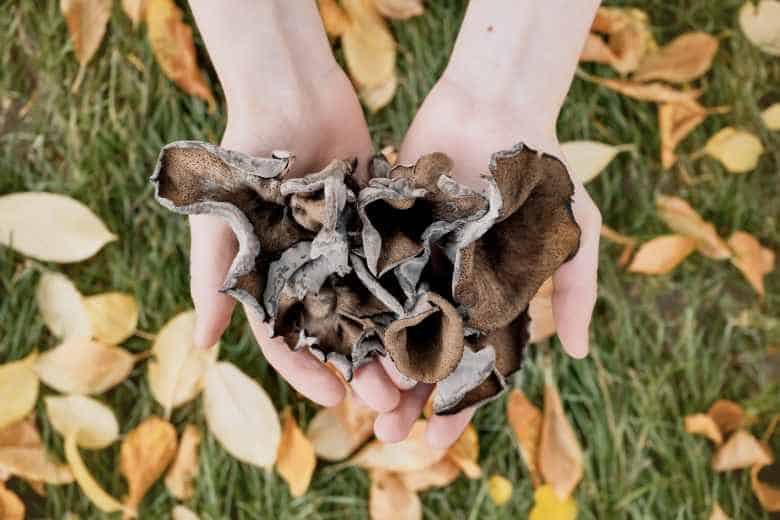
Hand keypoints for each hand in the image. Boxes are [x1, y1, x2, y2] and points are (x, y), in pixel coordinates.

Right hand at [190, 67, 407, 411]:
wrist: (287, 95)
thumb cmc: (242, 160)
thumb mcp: (222, 224)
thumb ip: (212, 281)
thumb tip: (200, 346)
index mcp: (272, 280)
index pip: (287, 340)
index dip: (308, 372)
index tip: (334, 400)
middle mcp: (310, 271)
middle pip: (338, 332)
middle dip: (361, 367)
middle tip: (389, 402)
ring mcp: (345, 248)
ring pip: (372, 306)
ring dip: (392, 340)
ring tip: (418, 370)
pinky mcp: (375, 222)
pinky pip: (396, 263)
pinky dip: (414, 291)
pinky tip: (436, 318)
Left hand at [370, 76, 600, 447]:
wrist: (496, 109)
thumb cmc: (540, 174)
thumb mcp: (570, 234)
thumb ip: (575, 291)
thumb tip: (582, 354)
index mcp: (493, 301)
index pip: (474, 367)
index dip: (459, 405)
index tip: (438, 438)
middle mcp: (451, 291)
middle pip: (426, 357)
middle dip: (408, 396)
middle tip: (386, 431)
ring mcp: (417, 265)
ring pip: (391, 327)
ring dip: (376, 365)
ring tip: (357, 398)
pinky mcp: (387, 236)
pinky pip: (369, 281)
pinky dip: (355, 311)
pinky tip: (338, 341)